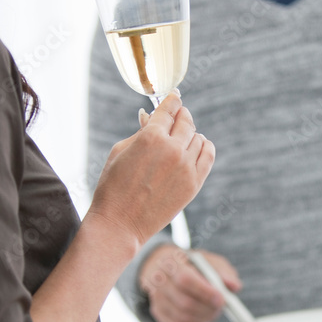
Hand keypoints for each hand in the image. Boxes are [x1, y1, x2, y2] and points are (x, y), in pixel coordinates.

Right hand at [88, 92, 214, 245]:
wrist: (120, 224)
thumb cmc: (113, 187)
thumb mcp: (119, 151)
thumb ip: (140, 131)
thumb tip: (151, 116)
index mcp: (150, 137)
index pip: (169, 109)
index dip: (172, 100)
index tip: (175, 97)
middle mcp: (172, 149)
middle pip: (186, 121)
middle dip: (181, 116)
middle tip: (178, 116)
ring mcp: (186, 167)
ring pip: (198, 137)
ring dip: (191, 134)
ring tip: (183, 138)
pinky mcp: (194, 184)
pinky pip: (208, 155)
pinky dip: (205, 147)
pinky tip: (198, 146)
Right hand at [139, 245, 242, 321]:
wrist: (164, 265)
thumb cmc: (191, 264)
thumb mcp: (208, 260)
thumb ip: (223, 271)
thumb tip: (234, 286)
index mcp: (172, 263)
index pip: (186, 280)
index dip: (205, 292)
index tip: (221, 299)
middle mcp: (159, 281)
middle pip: (184, 302)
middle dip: (207, 309)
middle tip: (220, 308)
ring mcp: (156, 298)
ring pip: (182, 318)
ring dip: (203, 319)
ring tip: (212, 312)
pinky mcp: (158, 312)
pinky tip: (201, 319)